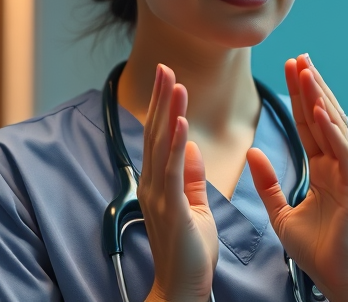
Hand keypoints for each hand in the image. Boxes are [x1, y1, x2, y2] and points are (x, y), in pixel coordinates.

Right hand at [139, 64, 217, 301]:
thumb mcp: (194, 206)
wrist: (182, 287)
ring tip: (175, 84)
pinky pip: (172, 170)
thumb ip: (191, 178)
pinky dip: (177, 144)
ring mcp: (158, 196)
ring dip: (170, 112)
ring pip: (162, 145)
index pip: (161, 136)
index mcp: (158, 183)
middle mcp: (152, 184)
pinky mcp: (171, 208)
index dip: (164, 106)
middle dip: (162, 99)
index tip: (170, 78)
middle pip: (157, 133)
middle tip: (165, 67)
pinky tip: (181, 122)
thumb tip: (192, 149)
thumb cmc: (190, 253)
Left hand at [247, 54, 347, 299]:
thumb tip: (252, 152)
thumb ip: (268, 181)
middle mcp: (338, 166)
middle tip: (299, 58)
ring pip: (335, 129)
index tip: (290, 69)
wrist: (331, 277)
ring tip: (308, 74)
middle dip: (311, 88)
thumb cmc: (312, 248)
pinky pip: (343, 155)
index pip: (309, 125)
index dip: (299, 97)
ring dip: (321, 99)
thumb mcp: (280, 211)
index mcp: (323, 169)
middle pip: (323, 119)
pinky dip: (332, 132)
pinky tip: (320, 111)